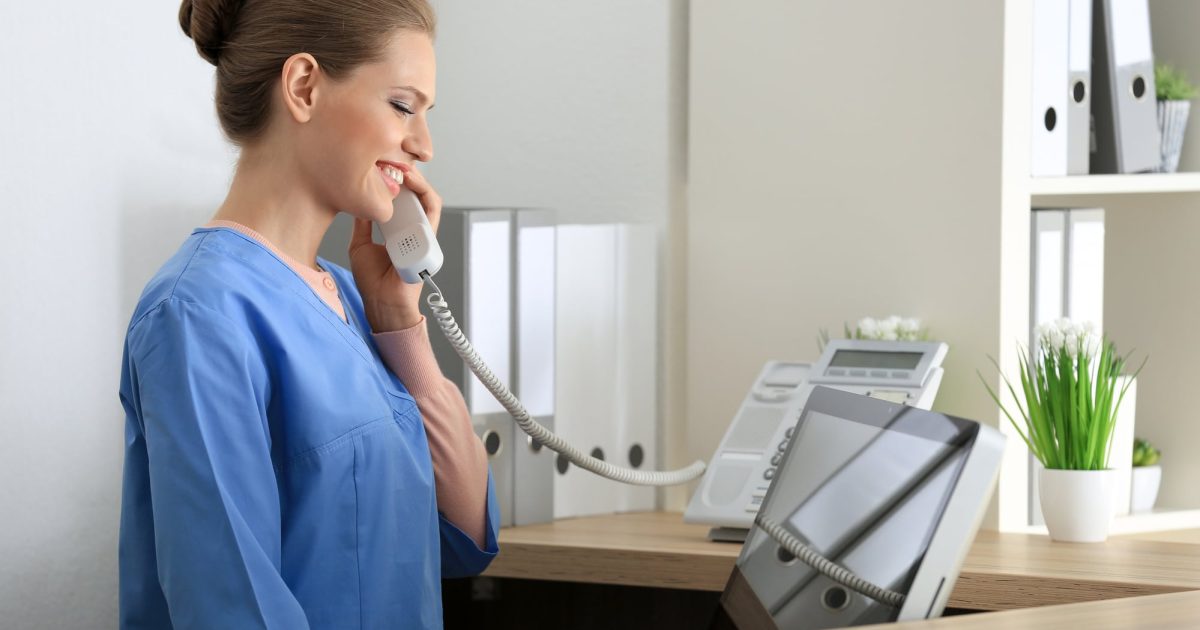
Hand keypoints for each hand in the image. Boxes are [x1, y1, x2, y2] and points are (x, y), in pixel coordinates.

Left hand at [348, 167, 442, 332]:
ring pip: (428, 199)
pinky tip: (413, 183)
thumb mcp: (360, 244)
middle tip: (389, 159)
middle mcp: (412, 229)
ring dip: (417, 180)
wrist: (381, 303)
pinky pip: (432, 213)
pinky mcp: (428, 240)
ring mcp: (422, 234)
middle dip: (405, 174)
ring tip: (402, 168)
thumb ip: (363, 223)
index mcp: (397, 229)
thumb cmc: (373, 281)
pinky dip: (425, 195)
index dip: (393, 180)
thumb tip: (356, 201)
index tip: (378, 165)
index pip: (400, 198)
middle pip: (415, 195)